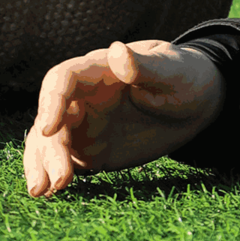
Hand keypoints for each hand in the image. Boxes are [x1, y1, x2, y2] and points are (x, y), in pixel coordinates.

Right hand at [24, 39, 226, 197]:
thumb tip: (116, 50)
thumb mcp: (173, 71)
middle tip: (59, 179)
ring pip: (50, 141)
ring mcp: (84, 123)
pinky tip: (54, 190)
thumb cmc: (185, 77)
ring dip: (43, 164)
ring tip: (46, 191)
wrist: (197, 104)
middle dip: (49, 148)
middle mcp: (84, 96)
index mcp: (100, 69)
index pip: (63, 79)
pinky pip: (63, 158)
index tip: (49, 129)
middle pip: (51, 117)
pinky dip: (53, 173)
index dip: (52, 102)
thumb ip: (145, 66)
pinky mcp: (90, 147)